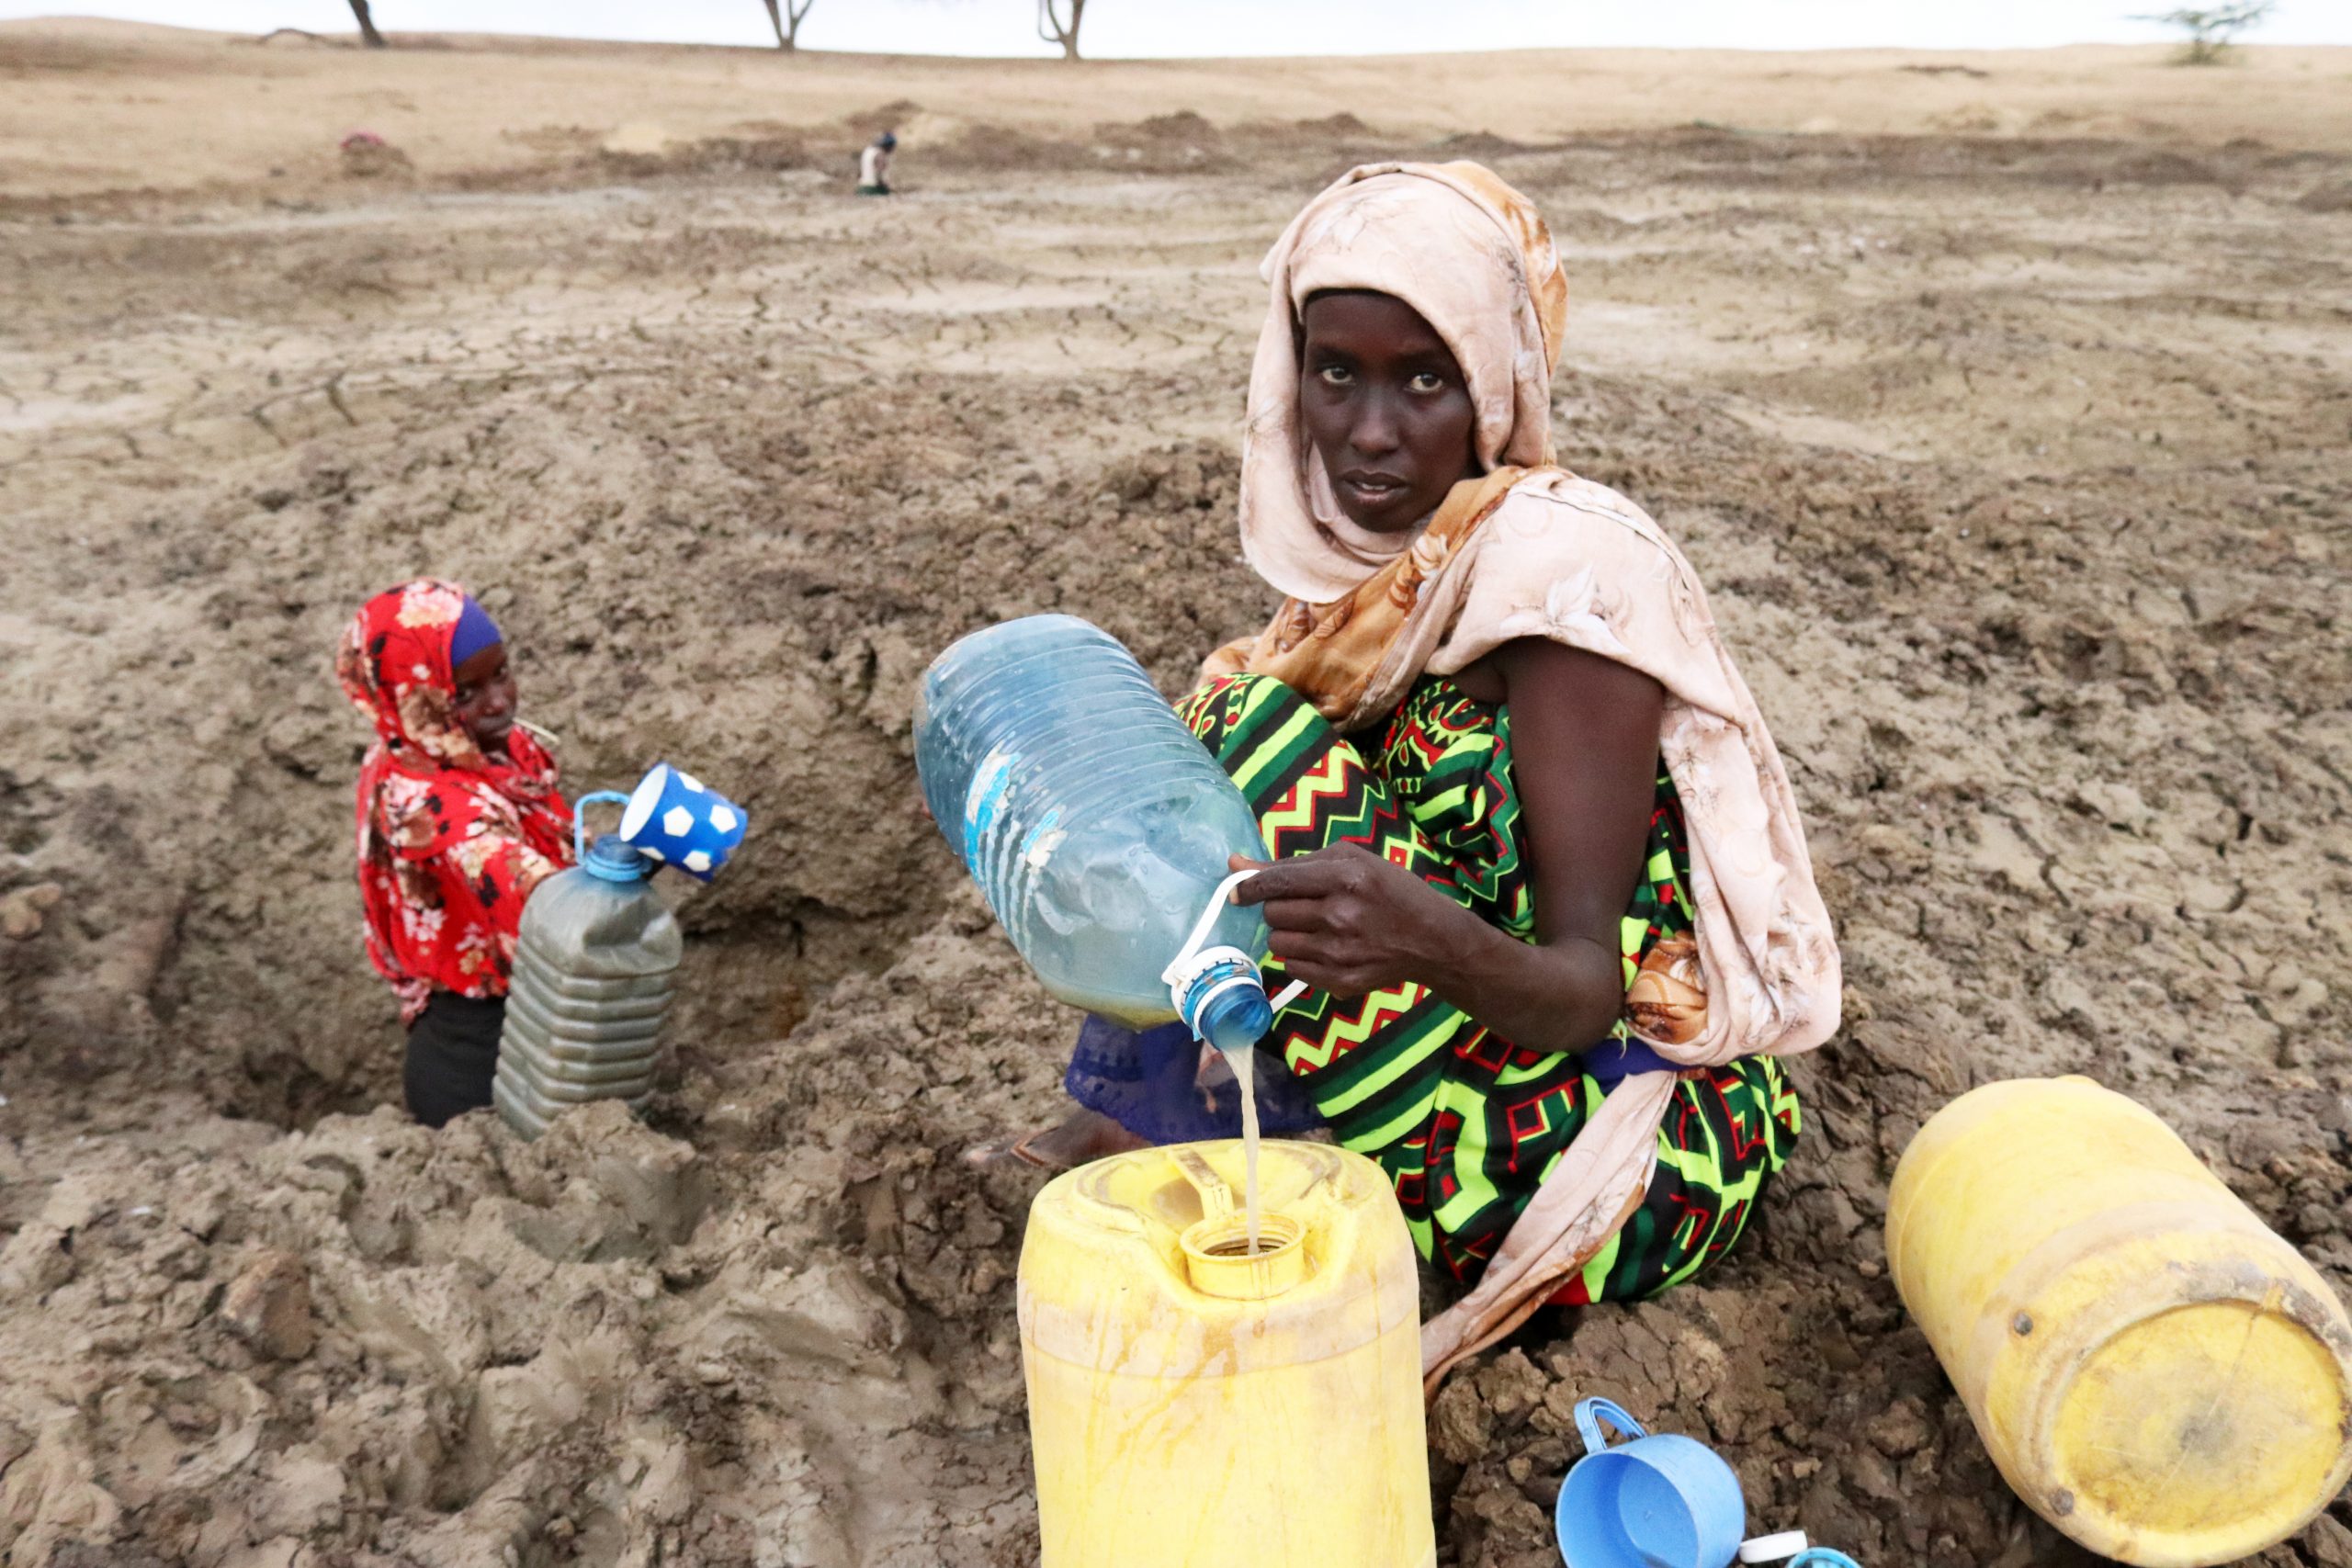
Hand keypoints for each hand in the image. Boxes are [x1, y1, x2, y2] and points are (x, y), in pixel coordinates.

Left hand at [1227, 844, 1464, 997]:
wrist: (1432, 939)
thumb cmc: (1390, 890)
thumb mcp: (1351, 861)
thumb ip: (1292, 863)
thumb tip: (1235, 863)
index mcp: (1345, 877)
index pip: (1276, 882)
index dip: (1249, 887)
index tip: (1237, 891)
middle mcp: (1340, 915)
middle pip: (1273, 913)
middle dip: (1279, 907)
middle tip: (1304, 906)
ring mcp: (1339, 953)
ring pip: (1277, 942)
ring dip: (1289, 933)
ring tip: (1318, 927)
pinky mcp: (1339, 981)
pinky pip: (1292, 968)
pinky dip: (1302, 957)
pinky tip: (1328, 948)